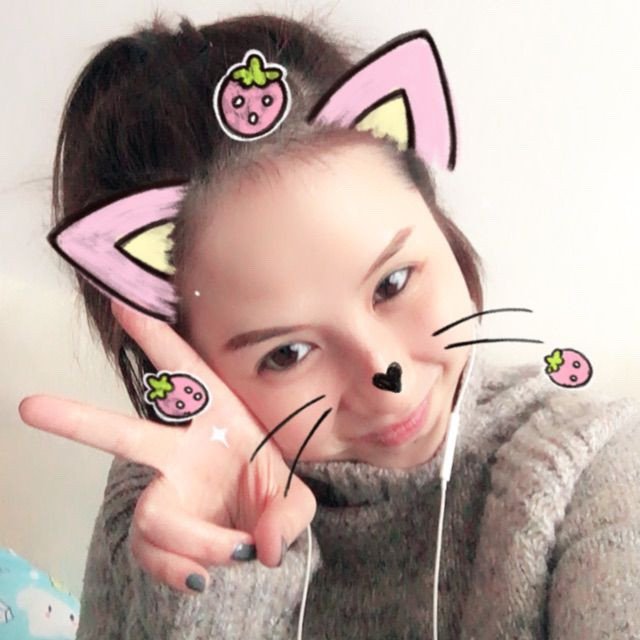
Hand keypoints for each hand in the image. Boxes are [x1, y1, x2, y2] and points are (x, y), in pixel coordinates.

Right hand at [18, 299, 316, 594]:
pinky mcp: (159, 533)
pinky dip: (179, 570)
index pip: (187, 373)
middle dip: (79, 419)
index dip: (156, 339)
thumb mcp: (294, 501)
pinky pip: (153, 553)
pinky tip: (201, 577)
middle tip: (30, 406)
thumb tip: (261, 546)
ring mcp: (165, 493)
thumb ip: (288, 517)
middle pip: (126, 437)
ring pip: (152, 516)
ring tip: (232, 550)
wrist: (260, 535)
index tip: (122, 305)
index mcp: (219, 422)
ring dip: (193, 541)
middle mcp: (181, 453)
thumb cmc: (273, 498)